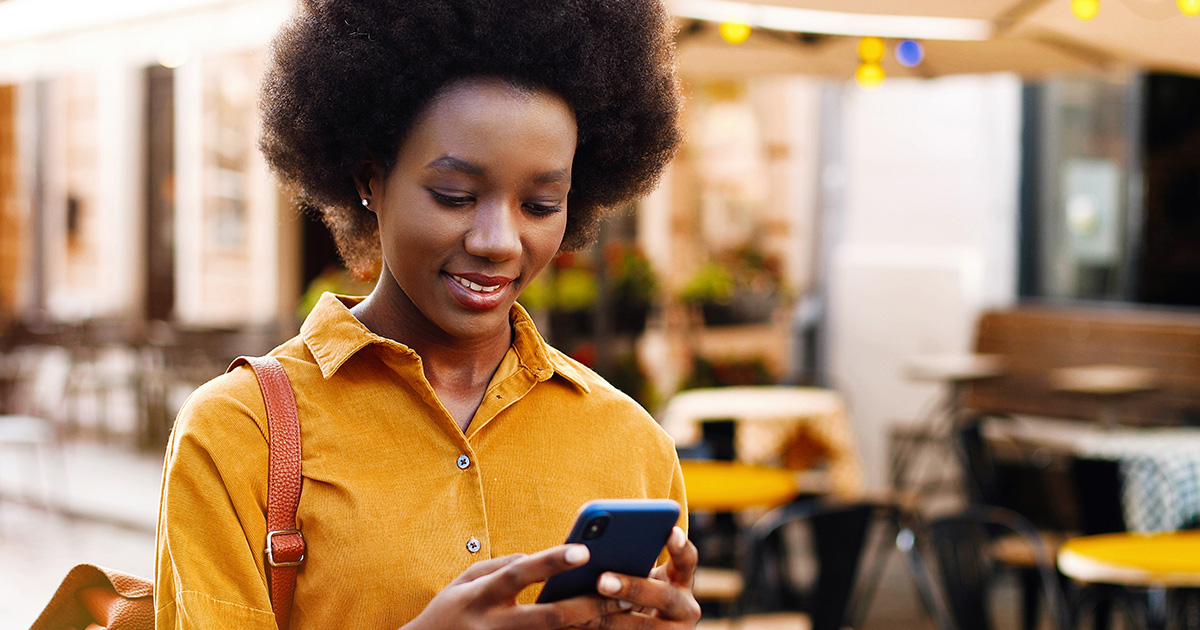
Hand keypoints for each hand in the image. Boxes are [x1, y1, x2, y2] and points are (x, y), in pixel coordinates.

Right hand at [402, 544, 631, 629]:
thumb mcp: (464, 582)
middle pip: (549, 617)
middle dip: (587, 605)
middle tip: (621, 590)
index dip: (551, 561)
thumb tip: (537, 557)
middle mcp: (495, 626)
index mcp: (481, 597)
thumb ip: (500, 566)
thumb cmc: (448, 612)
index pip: (520, 574)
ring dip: (590, 627)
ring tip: (623, 612)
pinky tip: (599, 628)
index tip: (584, 550)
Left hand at [590, 527, 700, 628]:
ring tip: (580, 612)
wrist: (643, 626)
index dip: (680, 547)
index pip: (687, 560)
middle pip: (664, 596)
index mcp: (681, 580)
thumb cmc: (634, 591)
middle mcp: (684, 608)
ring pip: (644, 628)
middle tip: (601, 580)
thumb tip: (594, 547)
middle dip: (632, 588)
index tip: (670, 531)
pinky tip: (576, 626)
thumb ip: (631, 562)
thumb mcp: (641, 576)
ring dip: (610, 619)